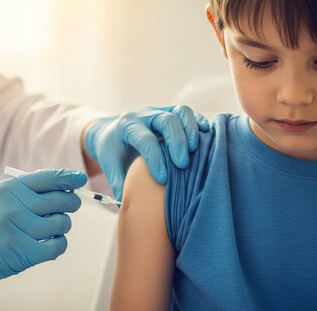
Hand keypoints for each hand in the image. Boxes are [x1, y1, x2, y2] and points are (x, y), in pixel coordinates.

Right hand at [0, 169, 84, 303]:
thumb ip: (24, 192)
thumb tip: (62, 188)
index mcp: (9, 189)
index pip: (49, 178)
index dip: (69, 178)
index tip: (80, 179)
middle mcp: (14, 206)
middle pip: (62, 200)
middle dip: (71, 203)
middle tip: (69, 207)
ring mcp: (18, 230)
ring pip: (62, 223)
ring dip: (62, 225)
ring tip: (51, 227)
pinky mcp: (21, 254)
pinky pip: (57, 246)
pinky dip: (58, 244)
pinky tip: (50, 242)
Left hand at [84, 105, 208, 200]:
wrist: (112, 132)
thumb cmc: (112, 152)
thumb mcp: (110, 166)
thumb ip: (119, 184)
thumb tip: (130, 205)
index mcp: (127, 126)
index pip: (145, 139)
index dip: (155, 159)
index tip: (162, 179)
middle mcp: (144, 115)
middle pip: (166, 120)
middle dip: (177, 142)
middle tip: (182, 164)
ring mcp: (160, 112)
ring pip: (181, 112)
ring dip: (191, 130)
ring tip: (196, 151)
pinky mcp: (172, 113)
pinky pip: (189, 114)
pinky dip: (199, 123)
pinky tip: (206, 136)